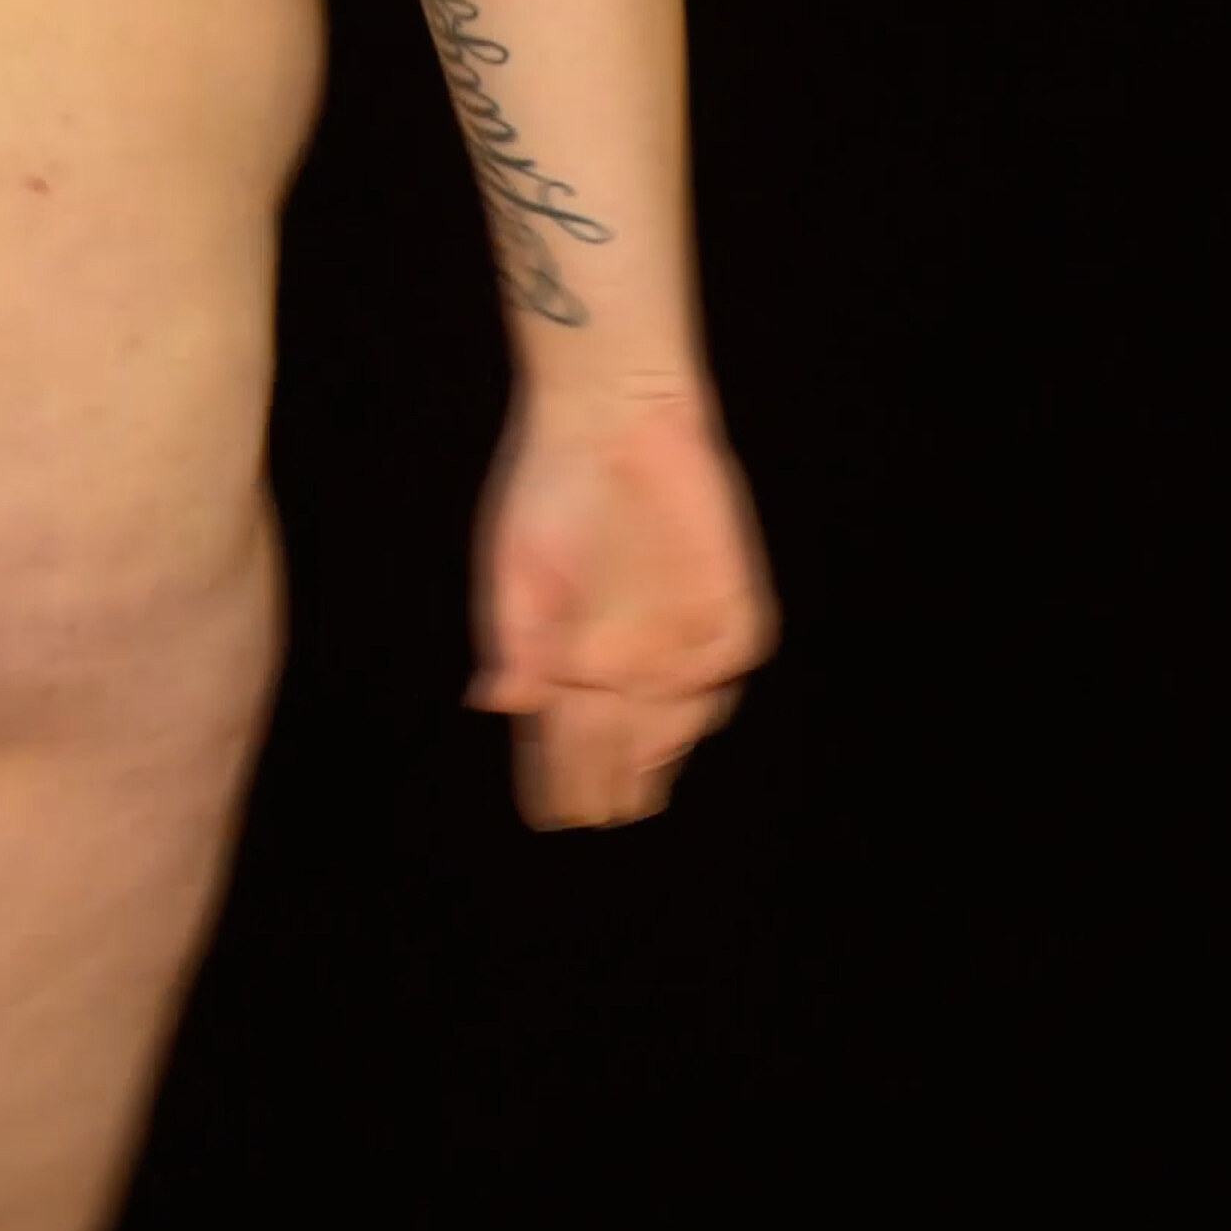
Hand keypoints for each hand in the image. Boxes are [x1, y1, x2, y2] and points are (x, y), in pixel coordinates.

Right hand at [467, 380, 776, 828]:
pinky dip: (706, 692)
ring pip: (676, 714)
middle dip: (605, 779)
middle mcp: (625, 650)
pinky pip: (724, 663)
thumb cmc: (547, 487)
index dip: (555, 776)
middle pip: (618, 738)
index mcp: (567, 652)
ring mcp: (680, 629)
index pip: (562, 736)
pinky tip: (688, 714)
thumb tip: (501, 704)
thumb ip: (515, 639)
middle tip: (598, 816)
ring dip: (657, 748)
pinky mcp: (728, 601)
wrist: (609, 414)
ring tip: (640, 790)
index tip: (550, 815)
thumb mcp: (515, 567)